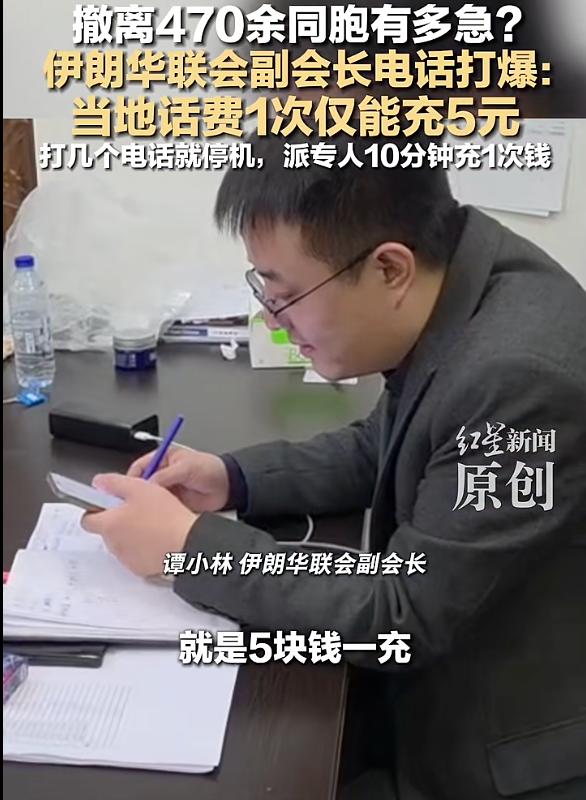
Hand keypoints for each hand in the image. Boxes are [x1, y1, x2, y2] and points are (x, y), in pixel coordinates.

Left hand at [81, 474, 196, 576]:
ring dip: (131, 535)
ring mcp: (127, 559)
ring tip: (153, 524)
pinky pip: (137, 556)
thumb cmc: (165, 516)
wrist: (187, 543)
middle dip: (119, 521)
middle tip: (139, 509)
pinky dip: (143, 549)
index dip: (96, 510)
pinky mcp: (141, 569)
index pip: (87, 520)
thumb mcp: (140, 488)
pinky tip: (158, 539)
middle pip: (107, 531)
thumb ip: (115, 483)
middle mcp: (113, 545)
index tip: (108, 504)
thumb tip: (99, 482)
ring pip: (122, 544)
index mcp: (109, 524)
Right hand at [127, 447, 229, 512]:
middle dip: (136, 492)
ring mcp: (167, 489)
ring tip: (143, 510)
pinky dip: (155, 512)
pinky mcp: (172, 503)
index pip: (140, 466)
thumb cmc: (210, 469)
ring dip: (146, 503)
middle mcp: (162, 474)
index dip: (132, 476)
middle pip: (141, 483)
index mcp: (163, 459)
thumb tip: (147, 483)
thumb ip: (165, 475)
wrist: (228, 487)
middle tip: (132, 501)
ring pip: (148, 497)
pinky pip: (159, 508)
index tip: (126, 487)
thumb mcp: (186, 467)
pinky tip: (154, 516)